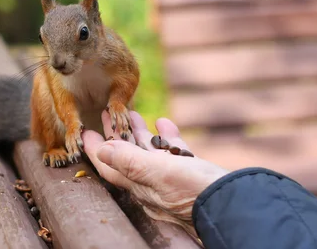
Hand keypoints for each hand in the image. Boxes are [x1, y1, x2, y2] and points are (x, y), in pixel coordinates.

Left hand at [82, 110, 227, 229]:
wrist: (232, 203)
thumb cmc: (193, 190)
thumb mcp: (158, 173)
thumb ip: (129, 161)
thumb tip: (101, 150)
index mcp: (139, 184)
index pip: (109, 165)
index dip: (96, 149)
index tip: (84, 132)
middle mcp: (152, 182)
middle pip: (127, 155)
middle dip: (115, 134)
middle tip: (106, 114)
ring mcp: (171, 177)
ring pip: (149, 151)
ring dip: (139, 131)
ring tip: (132, 112)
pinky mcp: (190, 173)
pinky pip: (173, 151)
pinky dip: (167, 136)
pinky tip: (164, 122)